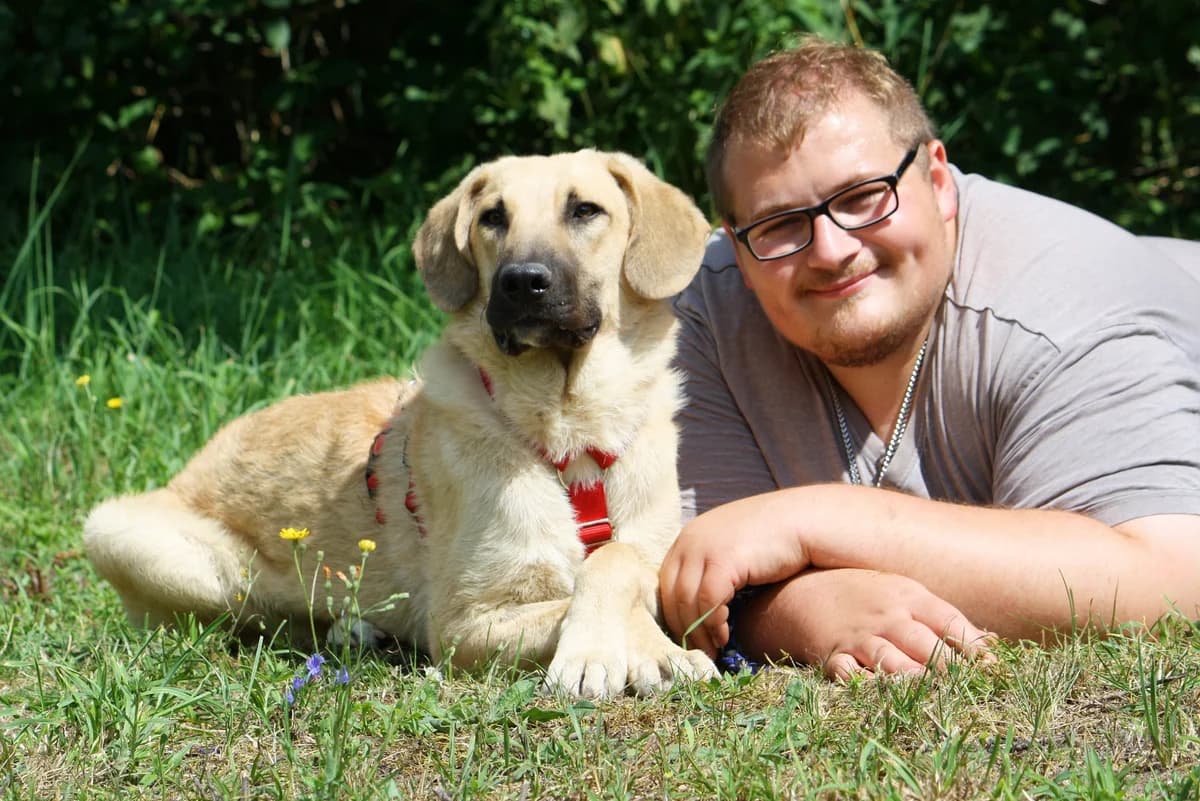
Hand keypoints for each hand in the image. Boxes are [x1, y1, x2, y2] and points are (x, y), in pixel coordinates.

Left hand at [659, 493, 811, 656]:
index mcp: (688, 538)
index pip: (665, 585)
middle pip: (671, 595)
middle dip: (683, 629)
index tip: (687, 640)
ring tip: (713, 651)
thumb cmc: (773, 541)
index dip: (674, 616)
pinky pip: (708, 600)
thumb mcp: (731, 551)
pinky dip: (713, 623)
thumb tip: (694, 610)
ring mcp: (705, 547)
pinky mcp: (724, 558)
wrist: (805, 521)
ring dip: (698, 632)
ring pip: (687, 601)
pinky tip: (725, 637)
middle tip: (697, 655)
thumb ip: (710, 570)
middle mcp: (690, 539)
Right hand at [739, 568, 994, 679]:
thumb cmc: (861, 594)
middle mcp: (888, 616)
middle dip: (949, 669)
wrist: (797, 588)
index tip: (992, 668)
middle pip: (926, 645)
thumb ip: (941, 617)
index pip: (950, 620)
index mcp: (909, 596)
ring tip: (932, 696)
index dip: (973, 645)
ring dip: (913, 679)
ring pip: (892, 661)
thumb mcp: (902, 592)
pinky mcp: (834, 655)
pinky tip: (879, 695)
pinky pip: (851, 674)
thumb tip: (990, 642)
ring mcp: (860, 636)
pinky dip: (864, 686)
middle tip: (970, 690)